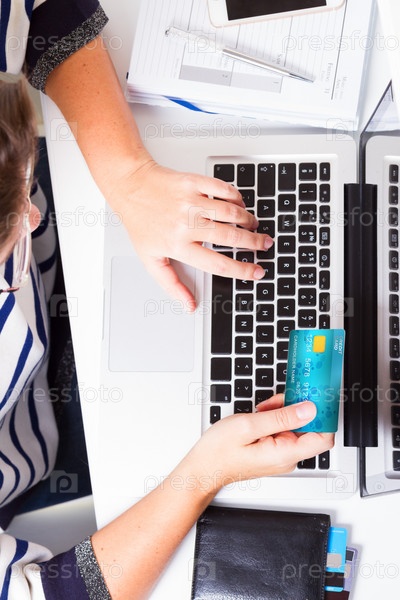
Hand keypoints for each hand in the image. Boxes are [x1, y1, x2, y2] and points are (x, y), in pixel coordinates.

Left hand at [113, 160, 273, 309]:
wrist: (130, 187)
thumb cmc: (141, 223)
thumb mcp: (151, 259)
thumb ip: (172, 285)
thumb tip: (189, 305)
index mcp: (178, 246)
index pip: (218, 264)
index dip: (242, 271)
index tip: (256, 272)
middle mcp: (186, 224)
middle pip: (231, 237)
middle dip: (254, 243)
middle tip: (264, 244)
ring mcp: (191, 202)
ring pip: (231, 212)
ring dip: (247, 220)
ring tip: (252, 225)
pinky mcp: (193, 182)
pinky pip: (223, 189)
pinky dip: (236, 197)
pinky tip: (238, 203)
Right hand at [184, 394, 333, 493]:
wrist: (203, 467)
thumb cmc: (219, 452)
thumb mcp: (248, 425)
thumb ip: (281, 417)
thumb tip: (309, 409)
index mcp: (286, 453)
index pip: (324, 438)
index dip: (324, 416)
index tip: (316, 398)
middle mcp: (287, 456)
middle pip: (309, 427)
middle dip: (297, 407)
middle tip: (280, 398)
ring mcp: (281, 454)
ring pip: (295, 425)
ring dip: (284, 411)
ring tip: (265, 407)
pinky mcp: (274, 450)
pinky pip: (284, 430)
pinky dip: (276, 418)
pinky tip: (263, 414)